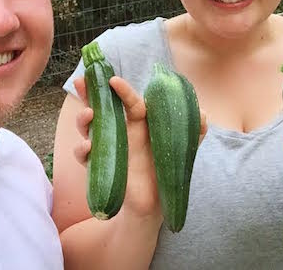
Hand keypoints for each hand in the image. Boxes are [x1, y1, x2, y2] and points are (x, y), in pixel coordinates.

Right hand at [73, 76, 207, 219]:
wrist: (157, 203)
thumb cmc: (168, 170)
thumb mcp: (184, 147)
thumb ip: (195, 129)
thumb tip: (202, 113)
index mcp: (140, 122)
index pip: (129, 100)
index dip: (122, 89)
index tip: (114, 80)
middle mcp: (122, 130)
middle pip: (100, 105)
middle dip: (88, 92)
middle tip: (80, 82)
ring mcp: (109, 146)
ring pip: (88, 127)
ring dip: (83, 119)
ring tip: (89, 115)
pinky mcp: (102, 166)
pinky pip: (85, 156)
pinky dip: (82, 150)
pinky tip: (88, 146)